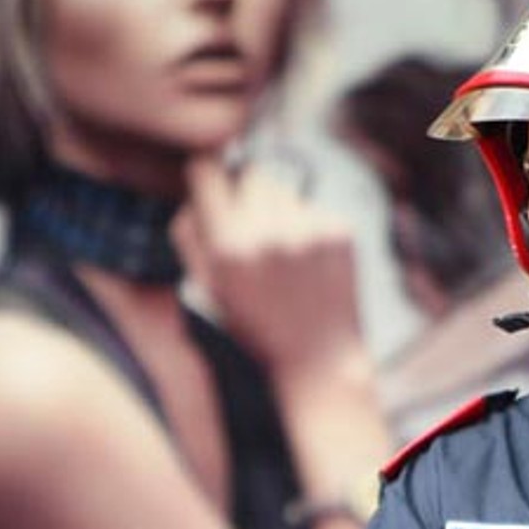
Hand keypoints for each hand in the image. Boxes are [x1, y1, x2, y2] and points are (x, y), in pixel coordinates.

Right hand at [178, 151, 364, 376]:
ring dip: (279, 209)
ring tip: (283, 252)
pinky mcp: (339, 230)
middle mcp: (268, 231)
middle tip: (251, 226)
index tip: (212, 182)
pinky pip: (314, 208)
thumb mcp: (208, 289)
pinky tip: (309, 262)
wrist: (318, 357)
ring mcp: (308, 229)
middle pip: (252, 173)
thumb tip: (192, 192)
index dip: (208, 176)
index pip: (208, 171)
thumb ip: (189, 237)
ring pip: (285, 189)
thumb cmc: (256, 326)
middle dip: (247, 192)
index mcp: (228, 246)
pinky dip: (308, 226)